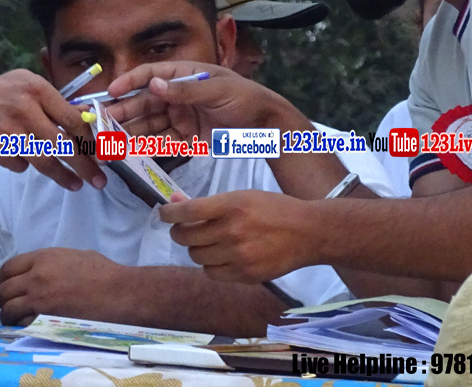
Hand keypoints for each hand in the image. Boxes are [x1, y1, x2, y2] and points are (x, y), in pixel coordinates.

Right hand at [0, 70, 103, 190]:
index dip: (91, 140)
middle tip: (99, 180)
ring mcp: (10, 130)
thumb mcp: (22, 84)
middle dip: (86, 165)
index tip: (102, 153)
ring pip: (45, 160)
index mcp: (36, 88)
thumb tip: (84, 122)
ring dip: (63, 176)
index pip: (74, 118)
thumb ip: (51, 101)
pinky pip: (20, 165)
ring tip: (76, 184)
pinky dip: (22, 165)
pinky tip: (14, 156)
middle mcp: (25, 107)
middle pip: (65, 143)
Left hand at [0, 248, 124, 325]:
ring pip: (8, 308)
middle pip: (5, 289)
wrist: (117, 292)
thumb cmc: (103, 272)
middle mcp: (36, 276)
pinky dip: (20, 326)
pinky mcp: (45, 318)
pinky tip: (25, 327)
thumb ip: (54, 261)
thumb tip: (45, 269)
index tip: (1, 287)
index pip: (8, 268)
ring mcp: (39, 299)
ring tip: (12, 319)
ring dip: (8, 314)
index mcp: (43, 258)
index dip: (1, 279)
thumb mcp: (75, 255)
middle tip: (8, 304)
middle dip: (3, 298)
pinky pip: (21, 323)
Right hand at [103, 62, 310, 141]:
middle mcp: (178, 95)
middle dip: (124, 112)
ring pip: (149, 124)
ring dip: (130, 131)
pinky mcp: (186, 138)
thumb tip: (153, 85)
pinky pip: (162, 142)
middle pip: (144, 102)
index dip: (129, 81)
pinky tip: (131, 153)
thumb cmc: (244, 98)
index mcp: (184, 75)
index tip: (111, 92)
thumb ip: (185, 90)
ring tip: (111, 141)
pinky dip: (147, 147)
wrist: (267, 126)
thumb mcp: (217, 90)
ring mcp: (181, 117)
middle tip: (103, 122)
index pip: (150, 74)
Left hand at [158, 190, 317, 282]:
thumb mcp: (243, 196)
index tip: (163, 214)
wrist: (308, 233)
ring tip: (207, 242)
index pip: (187, 212)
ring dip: (196, 249)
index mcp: (232, 205)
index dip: (169, 214)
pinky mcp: (246, 275)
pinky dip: (211, 266)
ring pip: (197, 257)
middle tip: (185, 229)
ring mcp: (239, 256)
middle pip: (187, 237)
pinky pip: (212, 274)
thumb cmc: (275, 209)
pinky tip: (221, 257)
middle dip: (180, 232)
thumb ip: (210, 203)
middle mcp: (233, 231)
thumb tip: (176, 203)